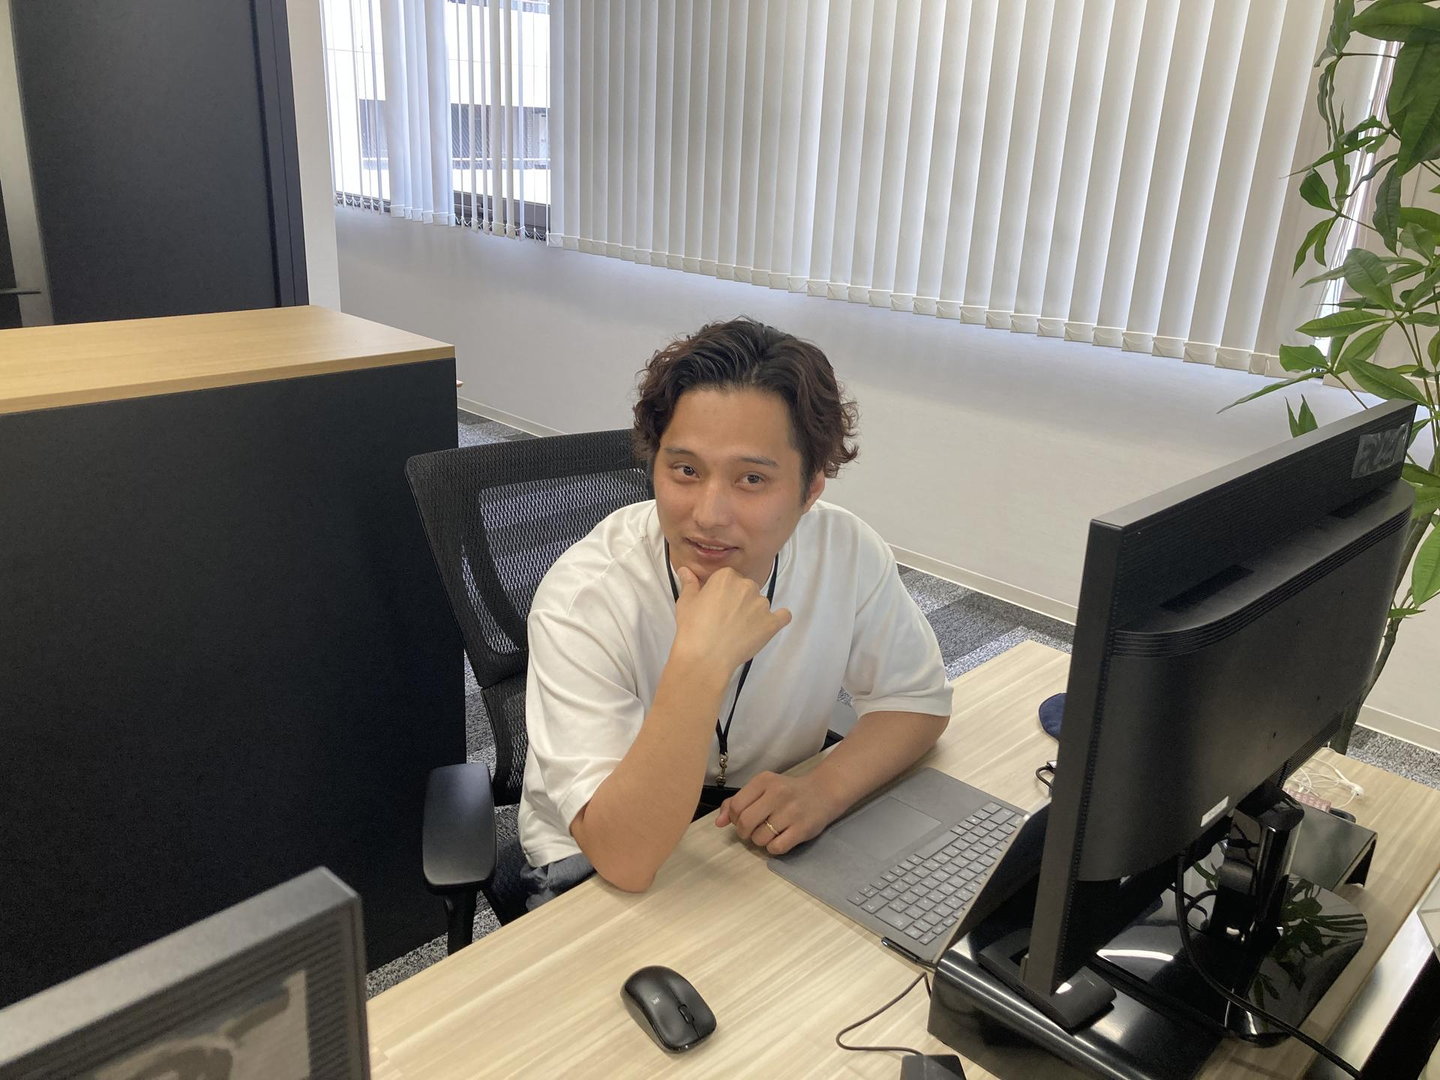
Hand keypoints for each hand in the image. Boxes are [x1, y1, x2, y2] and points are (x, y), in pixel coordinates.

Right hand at [672, 565, 791, 676]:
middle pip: (747, 588)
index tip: (716, 604)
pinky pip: (783, 616)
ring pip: (761, 603)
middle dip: (739, 600)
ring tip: (739, 630)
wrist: (705, 656)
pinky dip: (777, 619)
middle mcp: (747, 585)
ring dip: (754, 612)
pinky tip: (767, 626)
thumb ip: (689, 583)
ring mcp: (762, 604)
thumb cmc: (693, 628)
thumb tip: (685, 570)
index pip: (730, 578)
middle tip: (726, 618)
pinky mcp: (772, 623)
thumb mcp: (686, 602)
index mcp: (726, 576)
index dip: (723, 592)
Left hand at [715, 772, 839, 854]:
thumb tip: (719, 822)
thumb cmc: (787, 792)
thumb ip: (737, 802)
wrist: (823, 793)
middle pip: (745, 823)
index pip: (736, 806)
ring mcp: (791, 812)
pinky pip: (776, 848)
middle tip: (753, 830)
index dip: (735, 818)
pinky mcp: (802, 830)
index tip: (744, 819)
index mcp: (764, 781)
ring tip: (770, 832)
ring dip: (760, 840)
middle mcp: (778, 794)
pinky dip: (773, 848)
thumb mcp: (762, 789)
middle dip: (744, 832)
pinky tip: (781, 838)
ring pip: (759, 838)